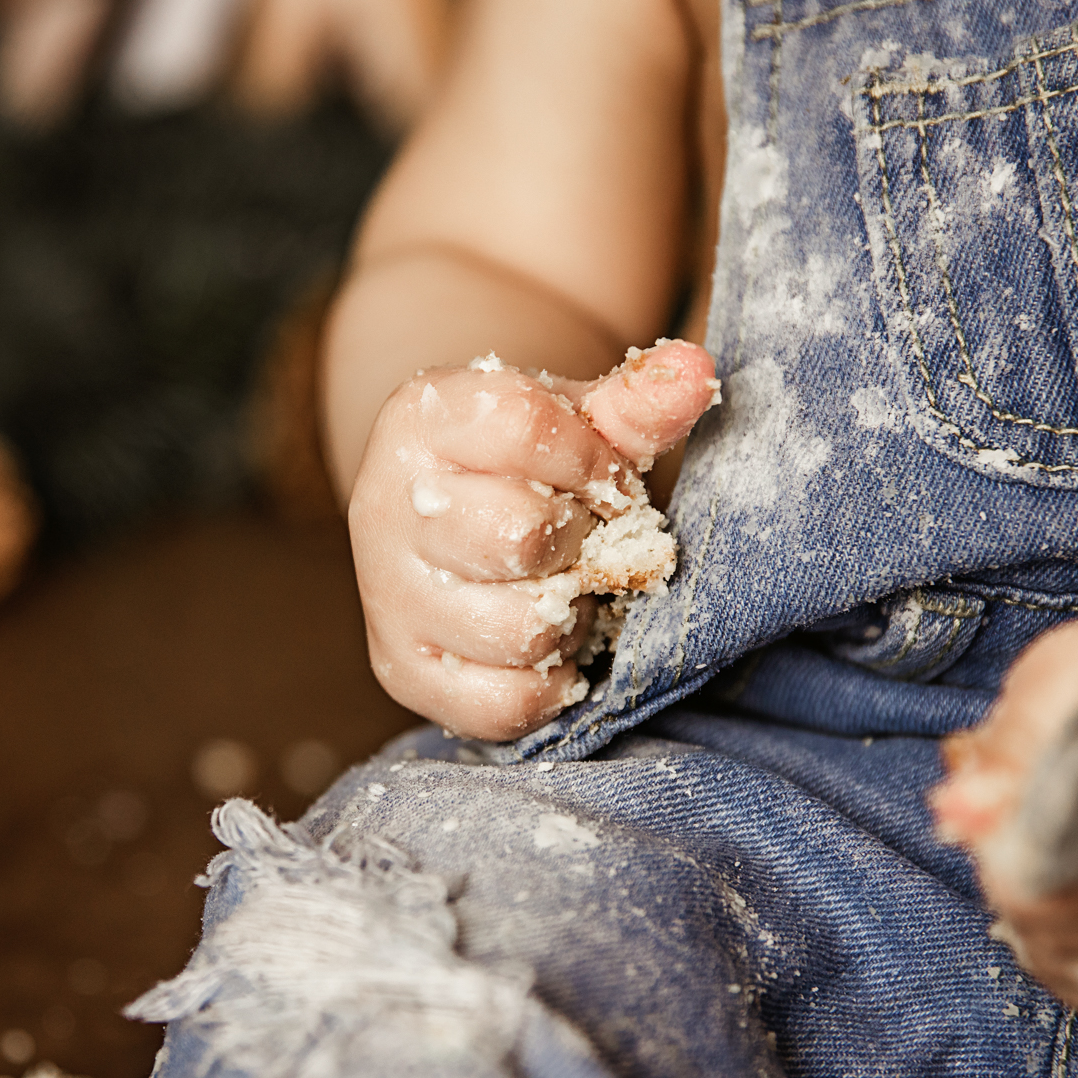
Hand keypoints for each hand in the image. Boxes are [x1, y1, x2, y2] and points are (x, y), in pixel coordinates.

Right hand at [348, 341, 718, 740]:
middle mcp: (382, 507)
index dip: (593, 461)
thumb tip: (695, 375)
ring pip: (521, 627)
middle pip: (523, 536)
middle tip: (583, 539)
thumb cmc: (523, 462)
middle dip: (582, 541)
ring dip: (572, 614)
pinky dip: (551, 681)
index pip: (524, 428)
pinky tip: (551, 643)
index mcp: (419, 421)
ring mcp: (388, 597)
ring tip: (566, 588)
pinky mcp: (403, 671)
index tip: (604, 479)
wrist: (447, 512)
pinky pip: (506, 702)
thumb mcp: (572, 419)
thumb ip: (634, 403)